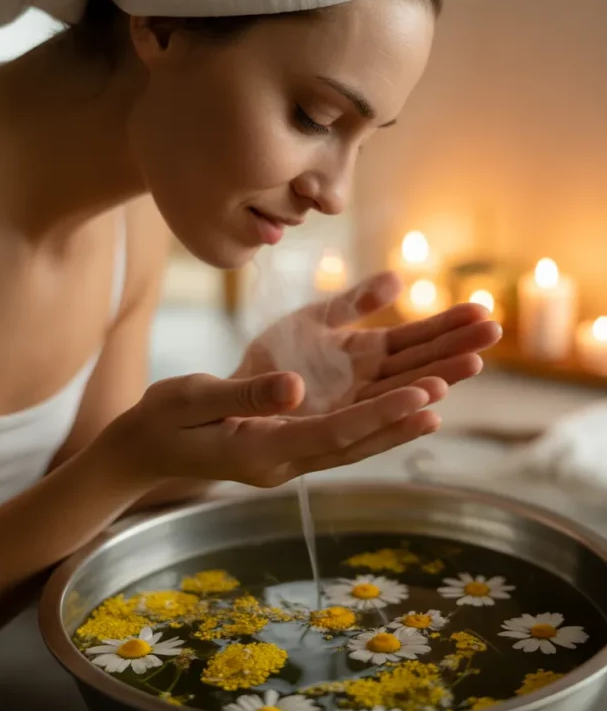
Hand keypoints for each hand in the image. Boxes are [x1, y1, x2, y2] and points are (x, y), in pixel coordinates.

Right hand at [109, 369, 446, 489]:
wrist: (146, 450)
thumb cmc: (164, 421)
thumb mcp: (193, 399)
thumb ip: (244, 393)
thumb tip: (295, 387)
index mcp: (264, 451)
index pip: (335, 433)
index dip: (382, 415)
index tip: (426, 395)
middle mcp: (288, 461)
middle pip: (363, 437)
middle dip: (413, 407)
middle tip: (463, 374)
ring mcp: (293, 458)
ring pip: (362, 437)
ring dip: (407, 412)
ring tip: (453, 383)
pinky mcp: (292, 446)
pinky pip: (347, 433)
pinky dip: (381, 419)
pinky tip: (412, 403)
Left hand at [236, 271, 501, 414]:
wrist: (218, 405)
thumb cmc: (268, 360)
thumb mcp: (310, 324)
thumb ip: (351, 304)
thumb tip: (396, 280)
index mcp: (362, 354)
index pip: (412, 339)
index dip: (446, 326)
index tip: (481, 312)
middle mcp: (363, 384)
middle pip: (416, 365)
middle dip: (454, 349)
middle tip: (493, 330)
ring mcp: (347, 408)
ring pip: (398, 392)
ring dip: (435, 378)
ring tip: (472, 362)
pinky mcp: (324, 430)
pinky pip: (364, 423)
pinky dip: (396, 417)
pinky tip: (431, 411)